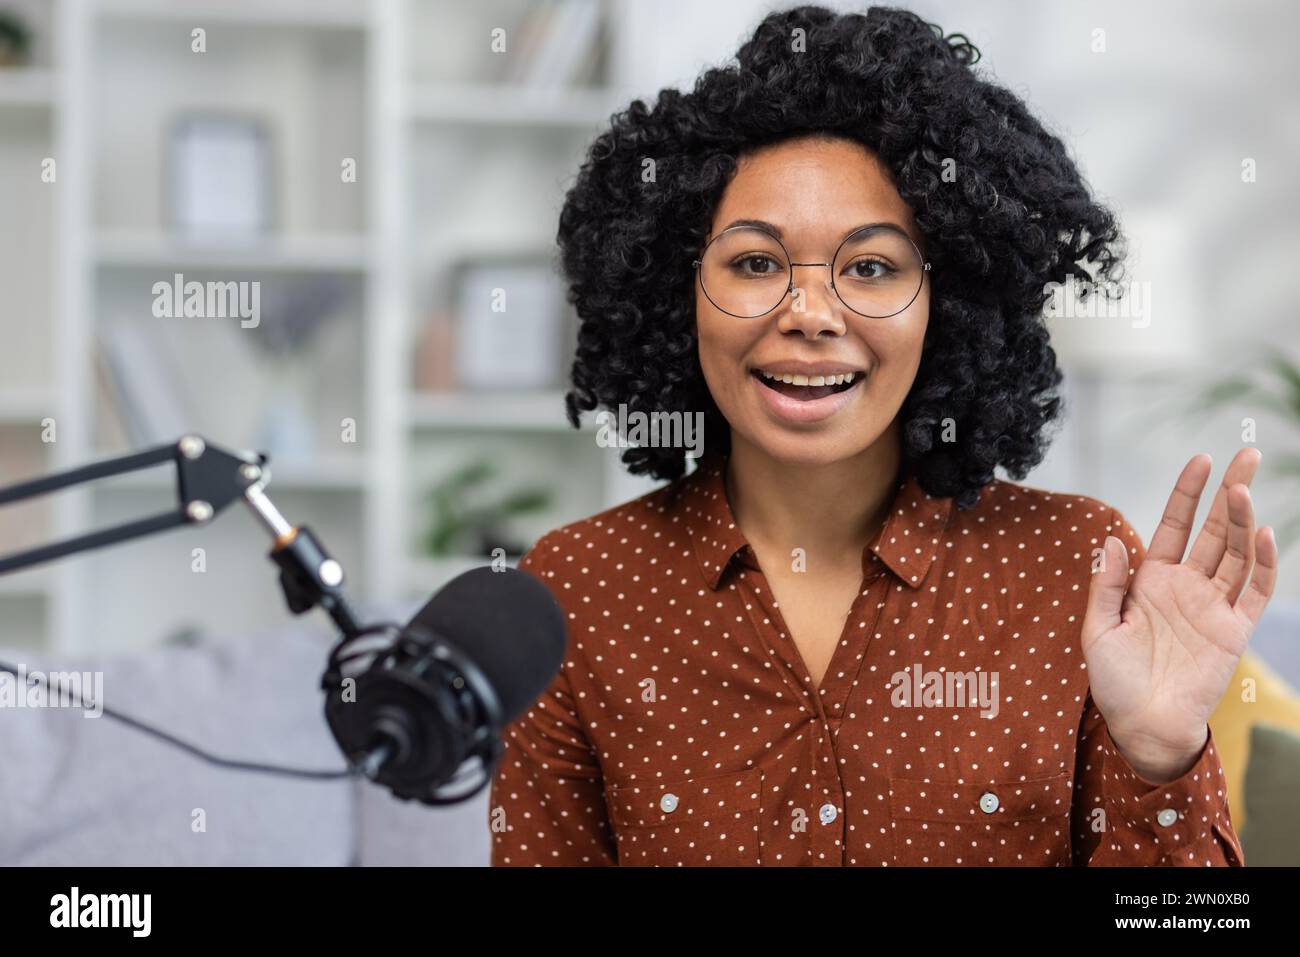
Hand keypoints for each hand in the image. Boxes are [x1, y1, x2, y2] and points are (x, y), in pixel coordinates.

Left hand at [1081, 448, 1277, 783]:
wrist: (1142, 725)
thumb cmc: (1114, 680)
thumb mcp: (1096, 629)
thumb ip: (1106, 585)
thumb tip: (1111, 539)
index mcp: (1151, 580)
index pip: (1174, 525)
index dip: (1187, 493)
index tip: (1201, 459)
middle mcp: (1186, 586)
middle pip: (1215, 530)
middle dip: (1229, 492)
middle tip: (1247, 454)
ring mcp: (1213, 606)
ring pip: (1236, 553)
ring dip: (1244, 520)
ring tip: (1244, 487)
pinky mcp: (1233, 631)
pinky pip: (1254, 592)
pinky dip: (1263, 563)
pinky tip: (1264, 534)